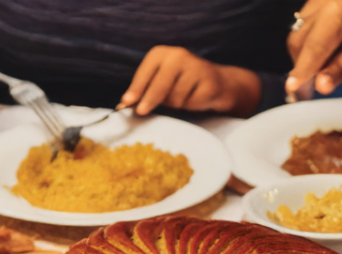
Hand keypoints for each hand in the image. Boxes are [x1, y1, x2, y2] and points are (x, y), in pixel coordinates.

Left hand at [118, 46, 261, 117]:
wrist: (219, 84)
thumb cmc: (183, 85)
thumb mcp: (162, 82)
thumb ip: (144, 91)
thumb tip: (122, 106)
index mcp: (162, 54)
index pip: (146, 72)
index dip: (137, 88)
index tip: (126, 102)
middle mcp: (178, 56)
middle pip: (160, 84)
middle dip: (150, 100)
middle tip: (141, 112)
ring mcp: (196, 68)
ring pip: (176, 98)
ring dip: (176, 105)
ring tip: (184, 99)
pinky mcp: (209, 83)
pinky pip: (191, 104)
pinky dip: (191, 107)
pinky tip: (196, 100)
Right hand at [286, 0, 341, 95]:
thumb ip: (341, 70)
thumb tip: (320, 87)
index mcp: (336, 14)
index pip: (313, 48)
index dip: (301, 71)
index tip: (291, 89)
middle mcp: (321, 3)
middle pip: (298, 41)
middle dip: (302, 64)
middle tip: (314, 83)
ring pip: (297, 34)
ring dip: (304, 54)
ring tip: (325, 62)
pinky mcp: (316, 0)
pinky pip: (303, 26)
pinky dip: (308, 42)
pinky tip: (325, 47)